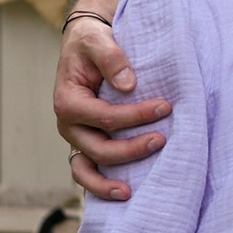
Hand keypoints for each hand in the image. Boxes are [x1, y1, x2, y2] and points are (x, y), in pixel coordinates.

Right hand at [53, 12, 169, 204]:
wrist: (87, 44)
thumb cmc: (92, 42)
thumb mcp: (99, 40)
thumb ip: (112, 58)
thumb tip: (129, 86)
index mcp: (68, 101)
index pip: (104, 117)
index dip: (136, 116)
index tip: (165, 107)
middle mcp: (69, 125)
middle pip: (98, 148)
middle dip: (131, 149)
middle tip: (162, 139)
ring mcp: (77, 138)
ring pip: (86, 170)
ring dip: (107, 182)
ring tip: (130, 192)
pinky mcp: (86, 143)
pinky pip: (88, 172)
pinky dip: (100, 185)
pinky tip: (124, 192)